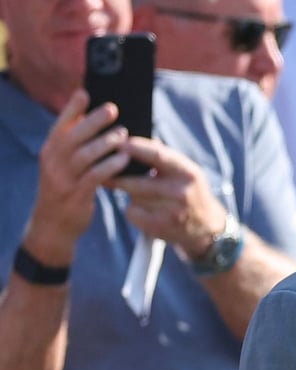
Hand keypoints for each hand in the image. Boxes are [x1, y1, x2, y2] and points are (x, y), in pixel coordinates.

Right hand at [25, 91, 130, 264]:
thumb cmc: (63, 191)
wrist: (52, 227)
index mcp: (49, 152)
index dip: (71, 109)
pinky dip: (109, 166)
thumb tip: (86, 118)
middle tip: (113, 109)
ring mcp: (62, 180)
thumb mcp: (60, 166)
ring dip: (104, 143)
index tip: (84, 92)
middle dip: (93, 121)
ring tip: (123, 134)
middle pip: (72, 137)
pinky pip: (94, 177)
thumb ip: (70, 145)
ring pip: (83, 155)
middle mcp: (52, 163)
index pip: (59, 126)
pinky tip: (123, 159)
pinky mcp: (75, 195)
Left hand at [107, 136, 229, 259]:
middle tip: (103, 169)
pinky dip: (132, 210)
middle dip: (117, 175)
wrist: (207, 227)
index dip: (135, 148)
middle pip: (136, 181)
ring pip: (132, 196)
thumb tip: (131, 139)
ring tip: (141, 193)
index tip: (118, 143)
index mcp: (188, 173)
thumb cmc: (191, 192)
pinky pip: (131, 212)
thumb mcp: (186, 171)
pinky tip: (144, 210)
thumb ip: (163, 155)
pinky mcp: (159, 227)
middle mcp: (180, 192)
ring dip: (130, 193)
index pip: (157, 156)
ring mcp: (170, 212)